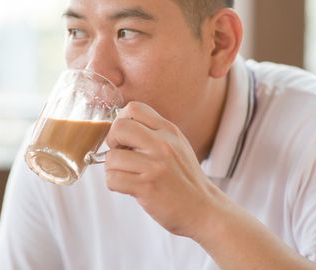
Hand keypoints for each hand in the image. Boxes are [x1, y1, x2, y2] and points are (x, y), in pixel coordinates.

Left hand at [104, 101, 222, 238]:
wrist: (204, 209)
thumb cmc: (185, 179)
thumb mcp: (176, 146)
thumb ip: (154, 133)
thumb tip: (119, 127)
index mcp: (168, 131)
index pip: (134, 108)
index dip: (121, 121)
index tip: (125, 137)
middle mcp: (163, 144)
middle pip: (119, 127)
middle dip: (112, 141)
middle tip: (121, 154)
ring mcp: (155, 166)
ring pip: (111, 157)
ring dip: (113, 168)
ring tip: (128, 175)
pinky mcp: (147, 187)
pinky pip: (113, 179)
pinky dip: (114, 184)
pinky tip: (129, 187)